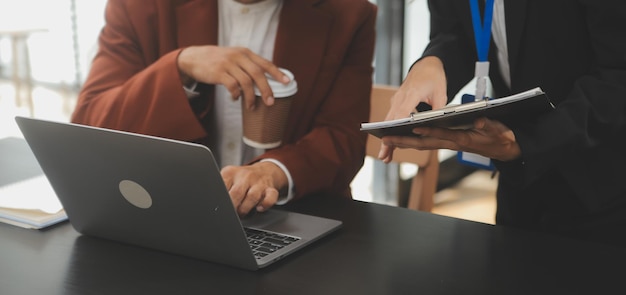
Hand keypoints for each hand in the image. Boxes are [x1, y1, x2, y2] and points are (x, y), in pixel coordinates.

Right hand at [177, 45, 289, 108]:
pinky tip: (235, 98)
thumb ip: (248, 65)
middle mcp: (238, 56)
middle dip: (266, 89)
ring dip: (250, 97)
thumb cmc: (218, 60)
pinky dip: (236, 95)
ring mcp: (227, 64)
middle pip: (257, 74)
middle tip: (270, 102)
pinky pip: (232, 86)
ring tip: (251, 106)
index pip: (265, 63)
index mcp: (245, 53)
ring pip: (245, 82)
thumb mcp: (234, 57)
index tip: (287, 81)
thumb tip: (265, 80)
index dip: (277, 72)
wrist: (194, 57)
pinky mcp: (218, 73)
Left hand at [220, 161, 288, 215]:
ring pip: (252, 197)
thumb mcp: (228, 178)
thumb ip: (221, 188)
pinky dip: (265, 204)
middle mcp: (245, 176)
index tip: (220, 208)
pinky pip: (270, 197)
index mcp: (230, 173)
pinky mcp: (270, 189)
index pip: (222, 186)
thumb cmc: (241, 179)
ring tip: (241, 213)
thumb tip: (212, 204)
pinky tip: (259, 208)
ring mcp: (259, 182)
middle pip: (236, 193)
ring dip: (245, 209)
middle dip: (232, 208)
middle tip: (230, 214)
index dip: (221, 200)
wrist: (264, 171)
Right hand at [379, 56, 447, 162]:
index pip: (402, 112)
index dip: (396, 126)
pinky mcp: (396, 103)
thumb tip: (433, 128)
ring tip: (385, 156)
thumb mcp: (441, 93)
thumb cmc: (435, 78)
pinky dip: (389, 132)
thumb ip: (437, 110)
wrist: (426, 65)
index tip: (390, 138)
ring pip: (388, 122)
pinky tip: (390, 145)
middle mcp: (400, 97)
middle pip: (390, 121)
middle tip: (384, 156)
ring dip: (386, 138)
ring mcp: (396, 100)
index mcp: (413, 92)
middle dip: (386, 139)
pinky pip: (391, 119)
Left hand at [381, 117, 521, 161]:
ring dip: (405, 142)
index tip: (414, 126)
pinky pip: (427, 143)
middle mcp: (452, 144)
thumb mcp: (499, 131)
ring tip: (387, 139)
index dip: (428, 131)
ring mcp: (448, 144)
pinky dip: (414, 141)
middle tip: (387, 139)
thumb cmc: (500, 138)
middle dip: (405, 141)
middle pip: (425, 143)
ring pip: (423, 144)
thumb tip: (481, 121)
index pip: (442, 135)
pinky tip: (403, 138)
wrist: (504, 149)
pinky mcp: (448, 143)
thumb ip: (490, 126)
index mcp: (463, 139)